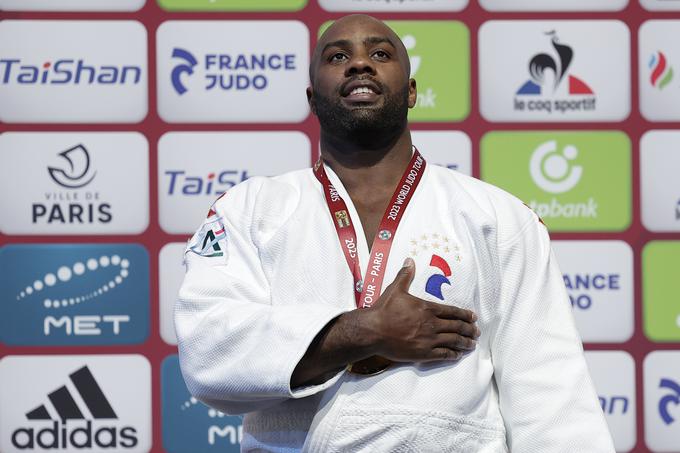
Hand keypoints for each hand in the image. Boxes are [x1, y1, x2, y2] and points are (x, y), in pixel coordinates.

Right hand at [365, 257, 479, 362]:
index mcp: (427, 308)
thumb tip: (409, 261)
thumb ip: (405, 276)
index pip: (452, 311)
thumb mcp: (395, 289)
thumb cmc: (384, 310)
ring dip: (465, 343)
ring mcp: (429, 340)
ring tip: (472, 344)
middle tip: (476, 332)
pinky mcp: (423, 353)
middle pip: (457, 327)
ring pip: (453, 341)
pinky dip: (453, 354)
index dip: (465, 315)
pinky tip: (458, 354)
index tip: (473, 318)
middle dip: (469, 330)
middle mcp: (432, 324)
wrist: (373, 331)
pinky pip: (444, 354)